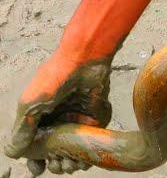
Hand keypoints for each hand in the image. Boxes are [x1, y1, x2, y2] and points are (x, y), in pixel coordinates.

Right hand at [4, 54, 111, 174]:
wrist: (84, 62)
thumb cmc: (54, 79)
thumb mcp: (31, 104)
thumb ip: (22, 129)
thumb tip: (12, 153)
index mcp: (38, 118)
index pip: (34, 146)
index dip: (35, 160)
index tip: (38, 169)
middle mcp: (56, 121)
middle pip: (54, 151)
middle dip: (54, 163)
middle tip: (57, 164)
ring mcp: (75, 122)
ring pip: (72, 150)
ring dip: (70, 162)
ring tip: (69, 164)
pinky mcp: (92, 121)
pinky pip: (88, 143)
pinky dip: (86, 155)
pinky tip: (83, 160)